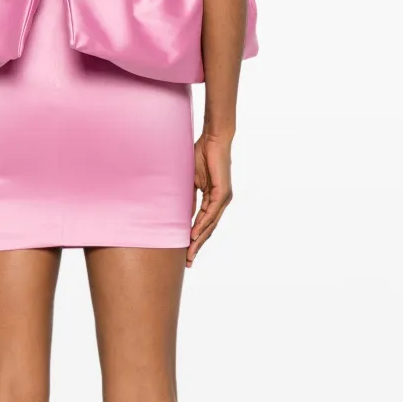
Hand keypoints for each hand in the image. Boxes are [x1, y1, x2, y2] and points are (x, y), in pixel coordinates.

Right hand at [188, 131, 232, 266]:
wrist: (213, 139)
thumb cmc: (201, 155)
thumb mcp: (190, 181)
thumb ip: (188, 197)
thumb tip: (179, 213)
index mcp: (213, 200)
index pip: (203, 224)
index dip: (195, 239)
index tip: (186, 253)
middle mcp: (220, 202)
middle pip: (208, 230)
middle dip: (197, 246)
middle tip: (188, 262)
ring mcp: (223, 198)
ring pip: (210, 225)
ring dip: (199, 240)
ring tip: (190, 253)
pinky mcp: (223, 192)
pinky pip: (211, 213)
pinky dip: (202, 225)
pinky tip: (194, 235)